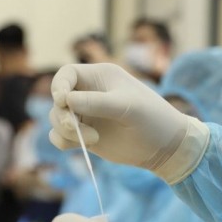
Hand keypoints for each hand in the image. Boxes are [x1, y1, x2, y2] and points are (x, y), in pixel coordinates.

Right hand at [49, 63, 209, 183]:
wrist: (164, 147)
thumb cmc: (152, 119)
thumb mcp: (127, 107)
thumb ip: (97, 102)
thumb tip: (65, 101)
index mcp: (100, 77)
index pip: (67, 74)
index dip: (58, 86)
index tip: (62, 100)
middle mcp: (89, 93)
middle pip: (58, 99)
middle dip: (62, 115)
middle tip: (75, 127)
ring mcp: (86, 115)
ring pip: (57, 119)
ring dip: (66, 131)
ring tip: (93, 139)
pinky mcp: (85, 134)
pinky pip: (60, 137)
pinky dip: (64, 142)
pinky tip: (87, 145)